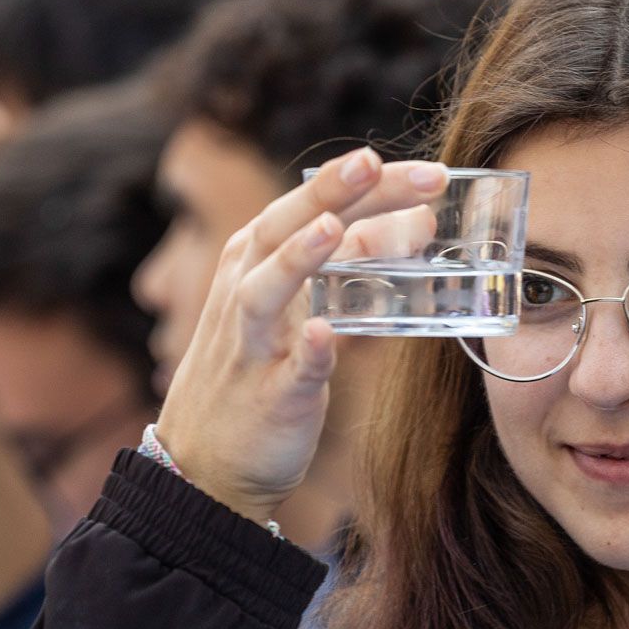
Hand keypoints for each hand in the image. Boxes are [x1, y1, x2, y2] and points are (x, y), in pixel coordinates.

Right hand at [152, 147, 446, 524]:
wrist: (206, 465)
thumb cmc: (259, 372)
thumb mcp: (300, 306)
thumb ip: (353, 264)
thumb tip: (415, 221)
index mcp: (257, 263)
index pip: (309, 206)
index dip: (361, 183)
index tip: (421, 170)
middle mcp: (246, 293)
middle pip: (285, 228)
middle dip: (333, 193)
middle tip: (379, 163)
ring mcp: (253, 345)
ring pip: (265, 290)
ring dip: (298, 257)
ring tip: (333, 227)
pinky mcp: (269, 396)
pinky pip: (287, 371)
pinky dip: (305, 351)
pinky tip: (324, 335)